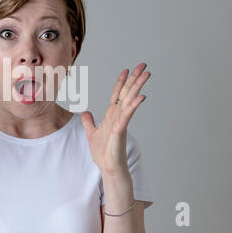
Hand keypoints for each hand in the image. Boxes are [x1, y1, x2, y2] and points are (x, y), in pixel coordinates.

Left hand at [81, 63, 150, 178]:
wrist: (108, 167)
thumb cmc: (103, 153)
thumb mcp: (91, 133)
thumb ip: (88, 122)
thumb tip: (85, 113)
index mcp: (111, 115)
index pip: (117, 94)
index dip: (121, 82)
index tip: (126, 70)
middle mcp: (118, 116)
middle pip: (127, 93)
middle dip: (135, 78)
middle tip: (144, 65)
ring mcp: (121, 122)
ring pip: (130, 100)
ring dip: (138, 86)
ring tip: (147, 74)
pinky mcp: (121, 130)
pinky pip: (127, 115)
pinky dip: (133, 105)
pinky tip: (141, 96)